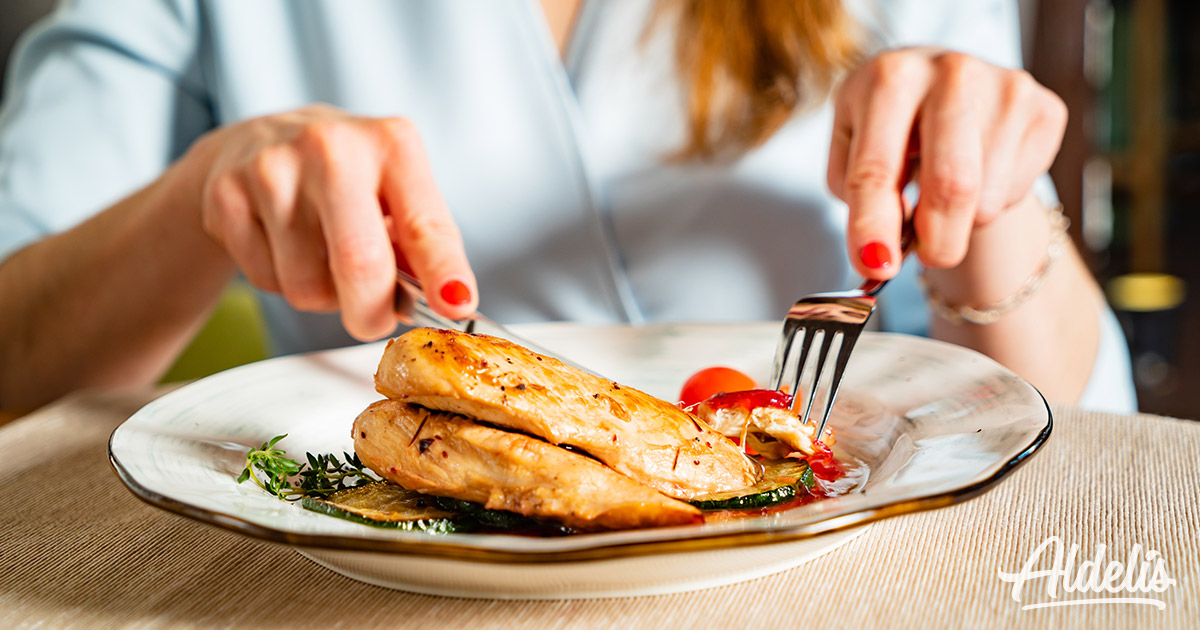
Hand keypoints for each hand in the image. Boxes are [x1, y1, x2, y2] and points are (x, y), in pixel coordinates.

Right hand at [187, 105, 475, 340]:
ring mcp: (272, 168)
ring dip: (322, 295)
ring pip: (307, 287)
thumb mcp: (395, 190)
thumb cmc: (345, 177)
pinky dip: (281, 282)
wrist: (255, 142)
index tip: (456, 307)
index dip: (444, 273)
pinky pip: (266, 281)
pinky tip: (283, 245)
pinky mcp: (226, 195)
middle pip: (360, 265)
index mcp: (391, 144)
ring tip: (321, 256)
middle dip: (372, 313)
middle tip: (374, 316)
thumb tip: (445, 302)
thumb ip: (421, 244)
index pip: (425, 225)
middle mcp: (331, 147)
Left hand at [826, 48, 1067, 278]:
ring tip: (944, 190)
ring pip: (985, 200)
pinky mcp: (1045, 110)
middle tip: (928, 257)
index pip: (876, 169)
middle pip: (952, 184)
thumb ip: (858, 200)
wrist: (947, 88)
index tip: (875, 267)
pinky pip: (1016, 192)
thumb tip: (877, 257)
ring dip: (961, 221)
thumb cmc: (889, 128)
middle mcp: (951, 72)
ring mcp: (1006, 87)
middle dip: (937, 240)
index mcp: (889, 78)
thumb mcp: (852, 152)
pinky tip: (980, 172)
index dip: (872, 226)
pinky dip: (993, 202)